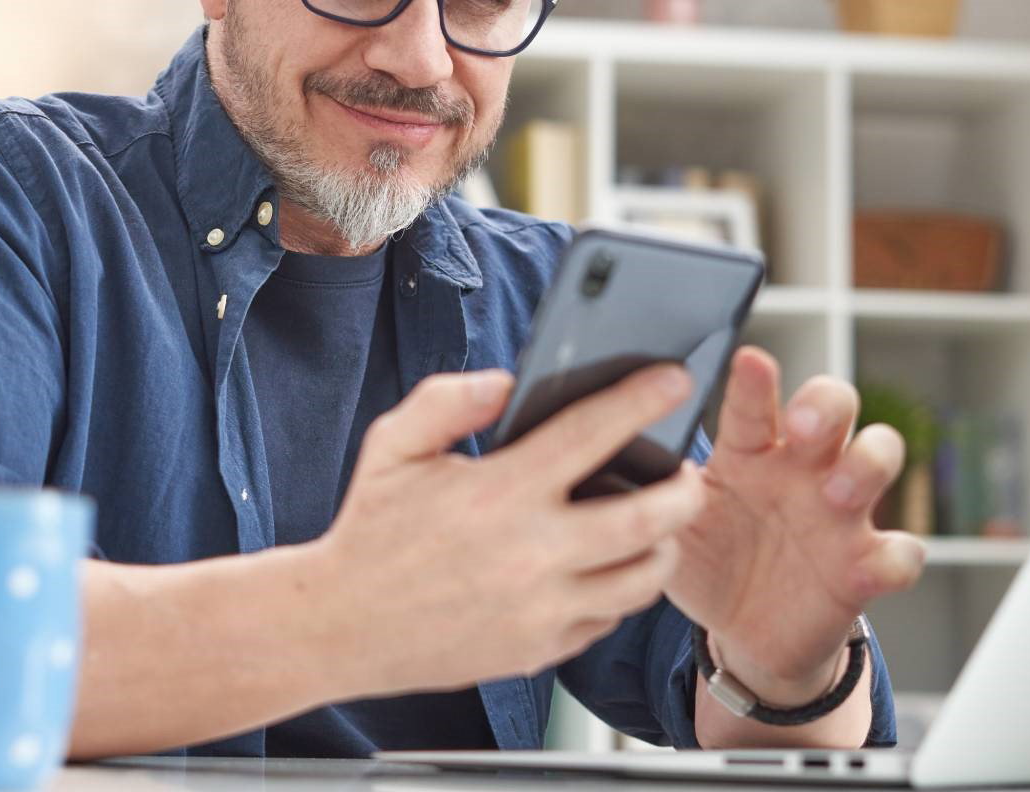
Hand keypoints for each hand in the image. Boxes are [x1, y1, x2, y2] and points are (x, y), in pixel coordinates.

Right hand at [310, 363, 707, 698]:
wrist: (341, 625)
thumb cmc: (369, 530)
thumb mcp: (393, 447)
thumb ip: (447, 402)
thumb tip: (505, 382)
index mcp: (498, 493)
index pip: (590, 436)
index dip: (641, 401)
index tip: (672, 380)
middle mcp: (529, 553)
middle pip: (648, 520)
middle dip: (685, 489)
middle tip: (688, 471)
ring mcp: (540, 608)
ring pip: (642, 578)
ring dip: (663, 544)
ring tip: (658, 523)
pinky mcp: (540, 649)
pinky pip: (608, 618)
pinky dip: (620, 589)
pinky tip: (608, 566)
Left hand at [665, 346, 926, 702]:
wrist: (741, 633)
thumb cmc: (706, 561)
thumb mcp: (673, 528)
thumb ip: (657, 492)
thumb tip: (624, 454)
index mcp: (748, 453)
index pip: (754, 405)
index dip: (755, 382)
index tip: (749, 360)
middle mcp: (801, 469)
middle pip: (834, 405)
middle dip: (826, 404)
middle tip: (801, 426)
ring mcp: (840, 513)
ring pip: (878, 457)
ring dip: (866, 465)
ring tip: (837, 492)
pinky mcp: (866, 565)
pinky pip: (902, 551)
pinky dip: (896, 556)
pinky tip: (869, 566)